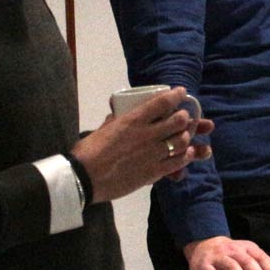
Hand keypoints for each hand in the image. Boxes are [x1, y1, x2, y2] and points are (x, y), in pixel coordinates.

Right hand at [71, 87, 213, 202]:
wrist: (84, 178)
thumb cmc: (88, 151)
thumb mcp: (103, 129)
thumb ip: (115, 121)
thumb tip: (118, 115)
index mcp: (133, 120)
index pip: (162, 102)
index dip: (176, 95)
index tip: (181, 92)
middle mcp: (147, 134)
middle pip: (178, 121)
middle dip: (185, 117)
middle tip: (183, 118)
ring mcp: (152, 153)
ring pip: (181, 141)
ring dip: (186, 137)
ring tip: (184, 136)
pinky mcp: (153, 172)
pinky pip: (178, 162)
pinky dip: (185, 156)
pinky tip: (186, 154)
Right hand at [182, 236, 269, 269]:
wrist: (205, 244)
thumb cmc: (231, 253)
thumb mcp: (248, 254)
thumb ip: (263, 264)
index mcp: (246, 248)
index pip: (260, 257)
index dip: (268, 269)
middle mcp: (233, 250)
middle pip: (248, 261)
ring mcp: (219, 256)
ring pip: (232, 265)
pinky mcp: (205, 264)